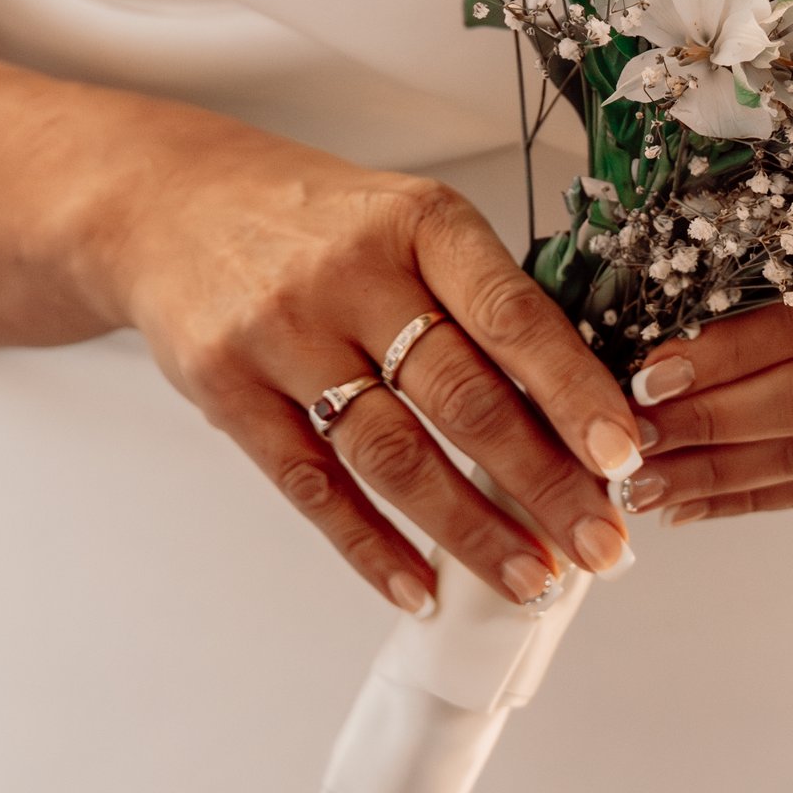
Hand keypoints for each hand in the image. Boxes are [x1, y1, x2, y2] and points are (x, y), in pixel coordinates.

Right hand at [99, 127, 644, 614]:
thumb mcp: (406, 223)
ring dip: (469, 530)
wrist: (169, 205)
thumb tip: (577, 412)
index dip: (573, 392)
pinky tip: (420, 587)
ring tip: (529, 578)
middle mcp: (351, 275)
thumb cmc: (313, 222)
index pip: (513, 316)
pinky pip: (312, 487)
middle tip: (600, 545)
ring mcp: (282, 335)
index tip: (623, 457)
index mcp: (419, 224)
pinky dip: (371, 548)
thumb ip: (480, 300)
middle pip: (463, 397)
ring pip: (392, 454)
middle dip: (543, 484)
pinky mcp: (228, 391)